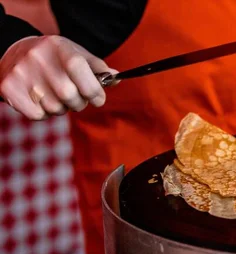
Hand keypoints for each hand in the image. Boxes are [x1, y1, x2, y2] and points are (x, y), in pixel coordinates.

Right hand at [0, 35, 116, 119]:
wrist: (13, 52)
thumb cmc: (54, 57)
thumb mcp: (76, 54)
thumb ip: (97, 67)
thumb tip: (116, 78)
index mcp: (58, 46)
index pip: (78, 68)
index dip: (94, 89)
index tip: (99, 99)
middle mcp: (37, 58)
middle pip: (70, 95)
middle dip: (79, 102)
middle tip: (76, 97)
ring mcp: (21, 74)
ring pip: (55, 108)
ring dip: (62, 108)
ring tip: (55, 94)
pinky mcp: (9, 89)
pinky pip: (39, 115)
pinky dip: (45, 113)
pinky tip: (41, 99)